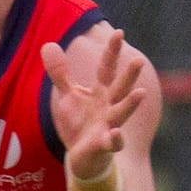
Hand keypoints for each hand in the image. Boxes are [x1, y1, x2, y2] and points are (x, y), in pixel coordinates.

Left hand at [43, 28, 146, 181]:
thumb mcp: (68, 96)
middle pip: (120, 88)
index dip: (112, 52)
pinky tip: (115, 134)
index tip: (119, 32)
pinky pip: (112, 143)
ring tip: (141, 93)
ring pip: (122, 113)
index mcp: (101, 93)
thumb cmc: (80, 124)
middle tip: (139, 60)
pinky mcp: (103, 145)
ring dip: (131, 104)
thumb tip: (49, 44)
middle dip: (129, 75)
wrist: (84, 158)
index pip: (107, 68)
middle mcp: (109, 107)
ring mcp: (108, 126)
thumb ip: (61, 73)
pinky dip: (114, 139)